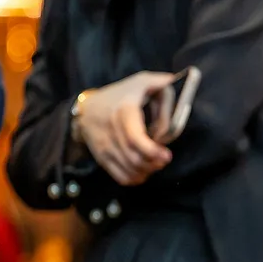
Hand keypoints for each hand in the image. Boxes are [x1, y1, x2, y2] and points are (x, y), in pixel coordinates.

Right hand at [74, 71, 176, 185]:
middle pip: (134, 159)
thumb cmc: (124, 94)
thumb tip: (174, 118)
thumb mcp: (146, 83)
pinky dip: (136, 178)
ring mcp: (104, 146)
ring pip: (129, 171)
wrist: (88, 107)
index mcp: (124, 111)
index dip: (152, 151)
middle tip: (164, 158)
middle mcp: (111, 130)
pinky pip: (120, 177)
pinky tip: (144, 170)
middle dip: (154, 163)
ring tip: (155, 162)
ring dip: (147, 171)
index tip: (167, 156)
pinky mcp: (102, 158)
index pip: (135, 138)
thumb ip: (164, 94)